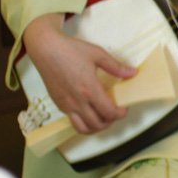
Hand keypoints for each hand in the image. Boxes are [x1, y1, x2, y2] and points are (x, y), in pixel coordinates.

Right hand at [22, 13, 135, 133]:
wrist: (45, 49)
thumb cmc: (71, 50)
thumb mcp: (98, 54)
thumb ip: (116, 67)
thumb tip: (133, 73)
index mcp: (90, 90)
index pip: (109, 112)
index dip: (120, 114)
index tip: (124, 108)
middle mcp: (77, 101)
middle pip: (97, 125)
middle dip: (110, 122)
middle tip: (114, 112)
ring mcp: (66, 104)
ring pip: (83, 128)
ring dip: (96, 127)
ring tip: (102, 116)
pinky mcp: (58, 103)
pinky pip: (72, 120)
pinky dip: (83, 121)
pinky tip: (88, 110)